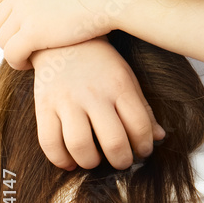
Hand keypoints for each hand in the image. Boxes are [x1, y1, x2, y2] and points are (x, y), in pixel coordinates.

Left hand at [0, 0, 123, 69]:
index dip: (3, 16)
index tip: (17, 26)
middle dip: (7, 34)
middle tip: (23, 43)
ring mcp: (24, 11)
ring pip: (3, 40)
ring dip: (13, 50)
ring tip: (28, 55)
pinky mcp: (32, 34)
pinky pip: (12, 54)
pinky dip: (17, 62)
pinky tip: (30, 64)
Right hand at [31, 38, 165, 169]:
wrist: (63, 40)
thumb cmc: (101, 64)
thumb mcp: (126, 78)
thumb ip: (142, 108)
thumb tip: (159, 137)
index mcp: (119, 86)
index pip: (139, 125)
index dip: (145, 145)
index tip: (143, 151)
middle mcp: (93, 94)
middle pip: (113, 141)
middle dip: (122, 160)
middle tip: (122, 161)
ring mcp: (66, 100)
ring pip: (80, 145)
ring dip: (91, 162)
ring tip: (95, 160)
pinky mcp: (44, 106)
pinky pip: (49, 143)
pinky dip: (60, 159)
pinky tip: (71, 160)